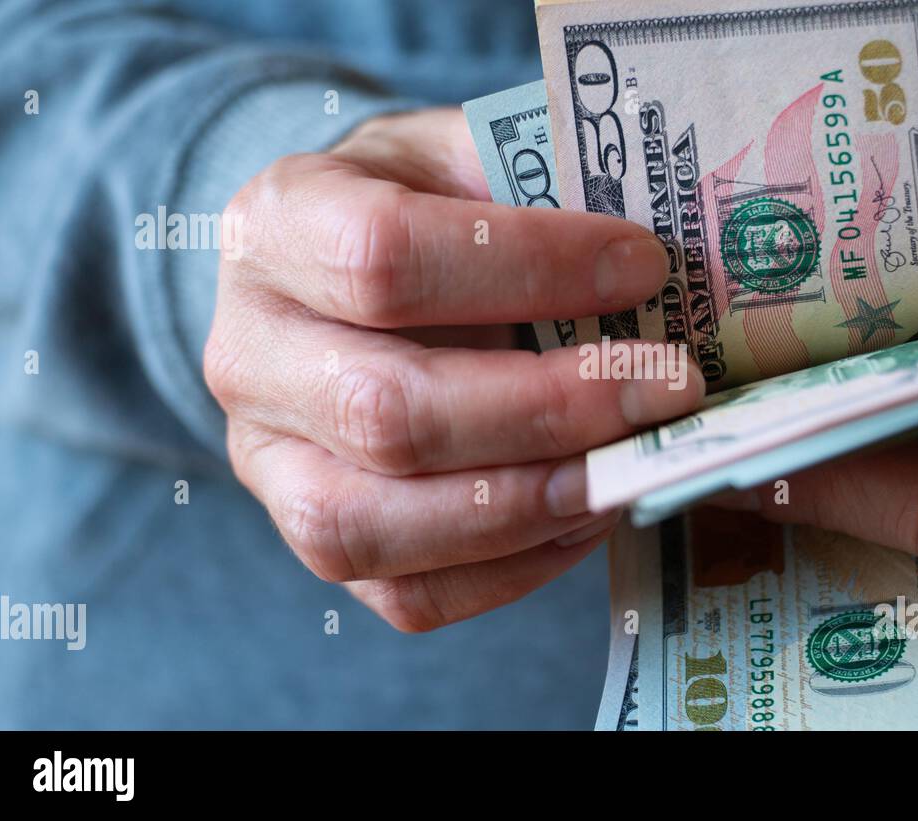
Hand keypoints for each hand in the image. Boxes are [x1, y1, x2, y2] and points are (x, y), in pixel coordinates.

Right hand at [204, 108, 702, 631]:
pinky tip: (586, 515)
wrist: (347, 276)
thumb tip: (652, 264)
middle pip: (387, 412)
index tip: (640, 268)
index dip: (526, 269)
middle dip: (550, 410)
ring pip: (377, 524)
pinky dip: (513, 570)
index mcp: (277, 228)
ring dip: (530, 505)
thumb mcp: (465, 156)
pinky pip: (407, 592)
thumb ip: (537, 185)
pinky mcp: (314, 535)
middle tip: (667, 387)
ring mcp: (268, 462)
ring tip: (629, 466)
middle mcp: (249, 355)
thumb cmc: (424, 210)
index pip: (383, 258)